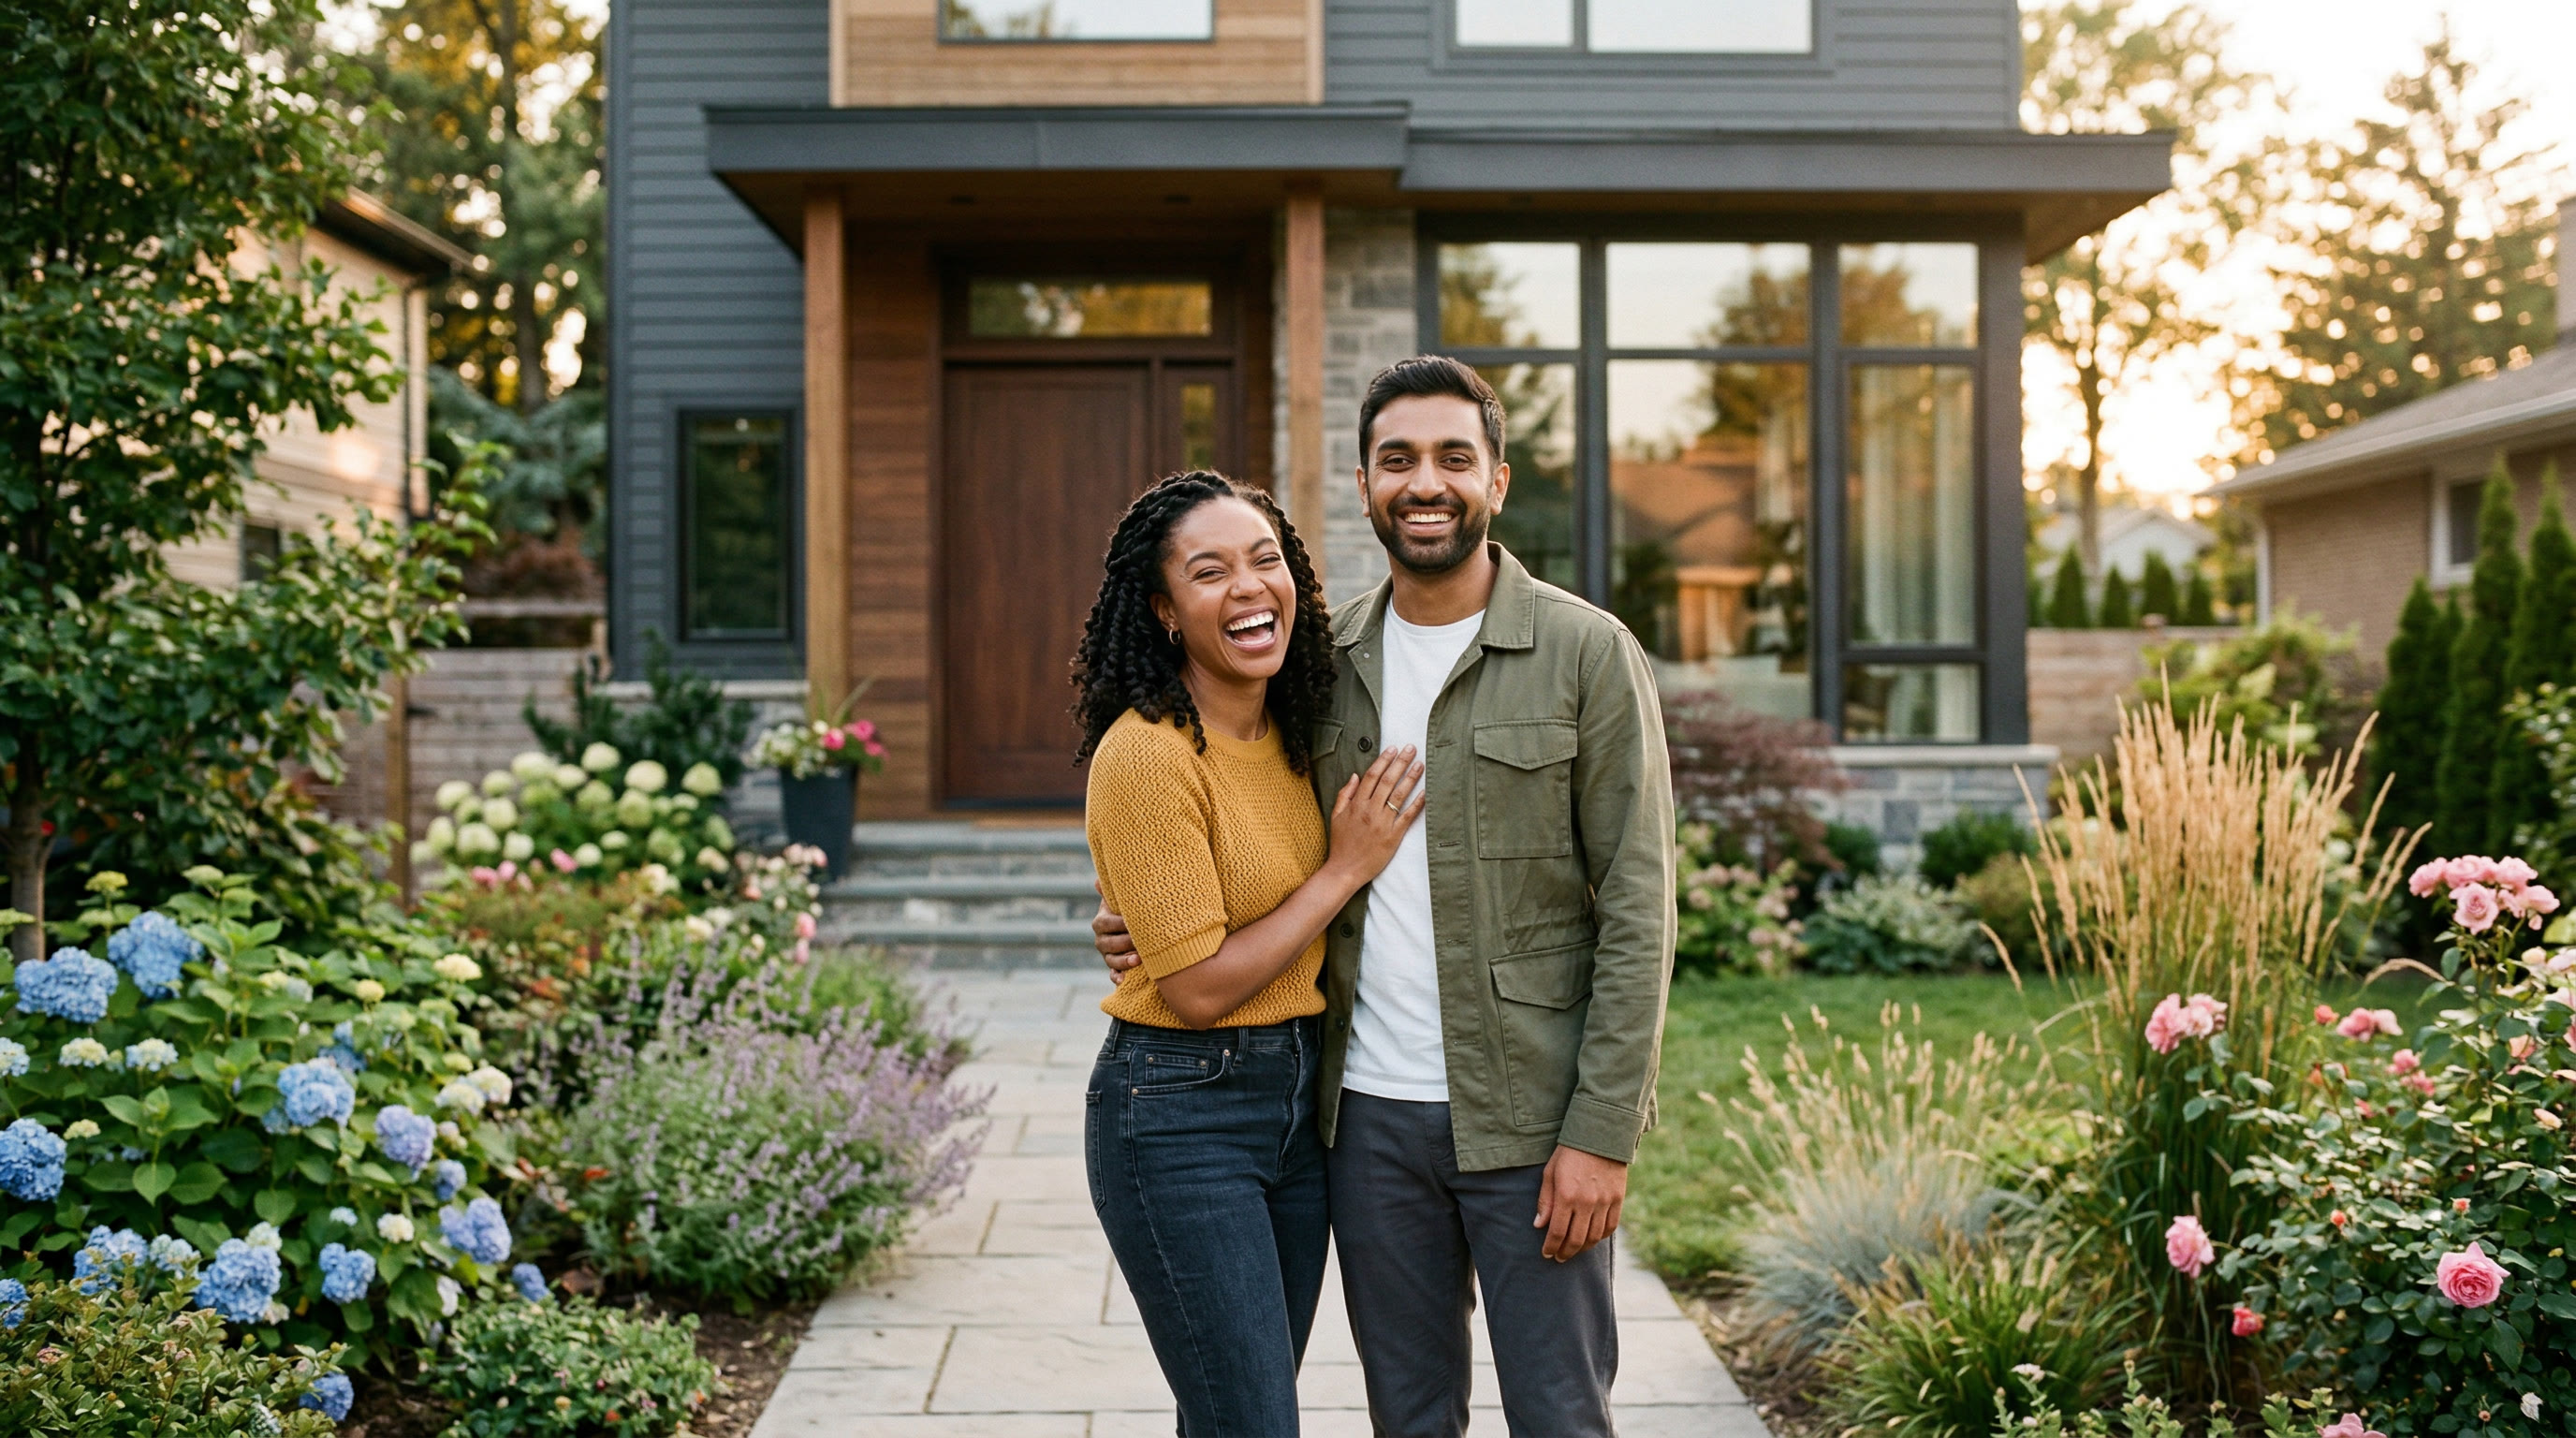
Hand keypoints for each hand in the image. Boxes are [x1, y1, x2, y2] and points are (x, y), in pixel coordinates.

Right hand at [1092, 884, 1139, 979]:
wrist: (1134, 927)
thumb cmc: (1129, 910)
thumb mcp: (1121, 901)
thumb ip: (1113, 891)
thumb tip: (1097, 880)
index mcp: (1101, 922)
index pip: (1105, 924)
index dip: (1119, 924)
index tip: (1133, 923)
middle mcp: (1101, 939)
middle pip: (1109, 943)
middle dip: (1125, 943)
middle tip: (1141, 941)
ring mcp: (1107, 955)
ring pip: (1111, 960)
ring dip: (1123, 961)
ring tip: (1138, 960)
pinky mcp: (1114, 968)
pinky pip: (1113, 975)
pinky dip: (1117, 977)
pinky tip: (1123, 980)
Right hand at [1324, 745, 1424, 885]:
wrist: (1345, 869)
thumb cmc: (1340, 843)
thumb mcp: (1336, 816)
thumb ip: (1345, 794)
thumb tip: (1355, 775)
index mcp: (1356, 804)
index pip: (1371, 776)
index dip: (1383, 761)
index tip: (1392, 749)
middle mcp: (1370, 811)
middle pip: (1388, 781)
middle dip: (1400, 762)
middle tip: (1411, 749)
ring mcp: (1383, 823)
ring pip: (1399, 795)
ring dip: (1411, 778)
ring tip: (1420, 765)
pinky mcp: (1393, 836)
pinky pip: (1407, 816)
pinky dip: (1417, 803)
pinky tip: (1426, 792)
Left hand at [1534, 1145, 1626, 1261]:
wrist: (1599, 1135)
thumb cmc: (1569, 1153)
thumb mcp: (1550, 1173)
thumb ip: (1545, 1201)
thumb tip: (1539, 1225)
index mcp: (1566, 1196)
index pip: (1557, 1232)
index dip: (1551, 1247)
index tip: (1547, 1254)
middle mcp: (1587, 1202)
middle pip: (1576, 1239)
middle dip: (1565, 1252)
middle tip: (1559, 1257)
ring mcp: (1605, 1202)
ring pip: (1594, 1237)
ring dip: (1583, 1248)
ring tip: (1574, 1251)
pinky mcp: (1618, 1199)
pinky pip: (1610, 1227)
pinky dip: (1601, 1237)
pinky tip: (1592, 1239)